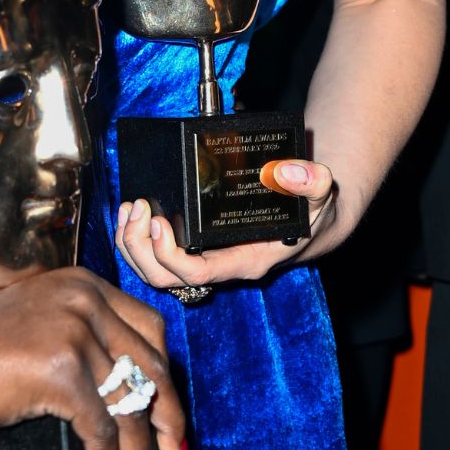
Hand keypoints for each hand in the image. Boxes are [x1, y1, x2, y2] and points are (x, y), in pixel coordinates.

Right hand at [0, 267, 186, 449]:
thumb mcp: (31, 324)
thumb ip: (75, 337)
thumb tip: (117, 392)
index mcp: (83, 284)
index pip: (150, 332)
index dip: (166, 379)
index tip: (169, 414)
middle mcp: (85, 300)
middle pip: (152, 367)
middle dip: (169, 420)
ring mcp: (75, 333)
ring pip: (130, 404)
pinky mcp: (61, 371)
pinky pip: (101, 429)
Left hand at [116, 158, 338, 291]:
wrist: (310, 223)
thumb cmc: (311, 212)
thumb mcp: (319, 195)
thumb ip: (311, 182)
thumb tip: (287, 172)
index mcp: (243, 260)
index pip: (197, 273)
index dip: (170, 254)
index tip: (160, 222)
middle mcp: (219, 266)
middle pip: (164, 277)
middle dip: (141, 247)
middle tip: (140, 208)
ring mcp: (204, 259)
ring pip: (153, 271)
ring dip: (132, 244)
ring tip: (130, 208)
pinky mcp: (194, 248)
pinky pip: (155, 257)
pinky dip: (137, 238)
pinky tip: (132, 212)